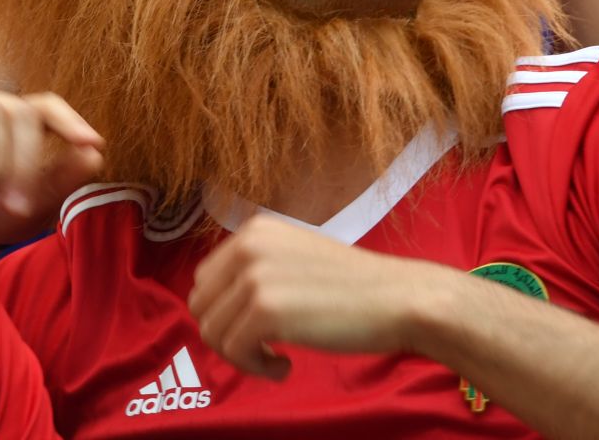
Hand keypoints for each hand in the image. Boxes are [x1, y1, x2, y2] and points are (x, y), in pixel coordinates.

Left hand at [189, 215, 452, 378]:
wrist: (397, 298)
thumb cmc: (352, 287)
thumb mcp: (294, 259)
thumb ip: (255, 270)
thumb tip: (211, 305)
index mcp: (255, 231)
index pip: (204, 280)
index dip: (225, 312)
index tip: (257, 328)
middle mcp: (249, 246)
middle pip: (201, 306)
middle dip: (227, 334)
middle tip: (264, 346)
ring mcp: (256, 277)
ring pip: (212, 333)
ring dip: (242, 355)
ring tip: (277, 356)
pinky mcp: (265, 311)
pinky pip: (235, 352)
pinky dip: (257, 367)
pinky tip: (286, 364)